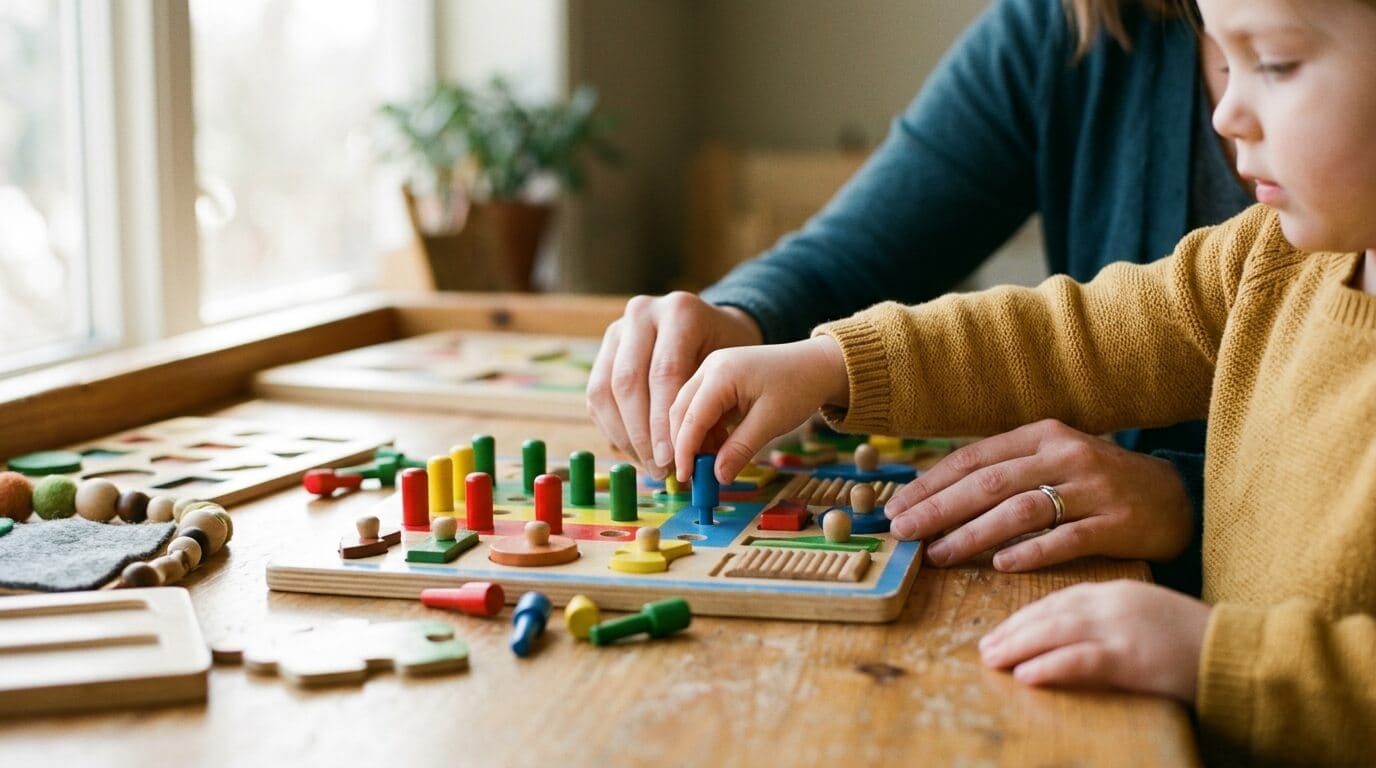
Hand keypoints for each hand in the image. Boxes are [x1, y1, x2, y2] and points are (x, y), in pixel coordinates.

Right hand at [586, 292, 762, 478]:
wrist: (713, 327)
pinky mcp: (603, 350)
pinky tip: (635, 452)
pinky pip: (596, 395)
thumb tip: (692, 458)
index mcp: (680, 311)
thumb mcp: (729, 374)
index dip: (663, 421)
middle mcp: (642, 313)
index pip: (665, 372)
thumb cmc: (728, 353)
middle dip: (642, 433)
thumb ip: (712, 410)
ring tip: (648, 465)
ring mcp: (617, 330)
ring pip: (603, 390)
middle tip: (659, 468)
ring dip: (624, 435)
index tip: (672, 459)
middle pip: (628, 380)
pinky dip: (613, 428)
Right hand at [670, 336, 849, 483]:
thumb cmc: (798, 387)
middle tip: (696, 477)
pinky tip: (720, 448)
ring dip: (696, 439)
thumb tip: (718, 477)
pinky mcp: (717, 378)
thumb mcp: (770, 422)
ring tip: (712, 464)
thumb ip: (740, 449)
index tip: (686, 478)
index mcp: (721, 373)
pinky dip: (707, 430)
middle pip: (681, 412)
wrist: (817, 364)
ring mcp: (712, 370)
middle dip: (685, 446)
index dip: (685, 450)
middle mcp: (710, 367)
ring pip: (689, 411)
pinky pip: (702, 408)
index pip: (690, 417)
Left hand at [884, 419, 1192, 570]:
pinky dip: (1030, 551)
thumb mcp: (1052, 458)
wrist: (1175, 495)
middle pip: (988, 483)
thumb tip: (936, 491)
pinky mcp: (1116, 524)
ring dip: (973, 534)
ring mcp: (1092, 489)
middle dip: (938, 509)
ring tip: (939, 554)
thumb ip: (1004, 468)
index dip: (931, 483)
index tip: (897, 506)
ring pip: (1020, 511)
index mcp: (1041, 435)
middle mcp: (1064, 456)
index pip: (973, 457)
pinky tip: (1000, 564)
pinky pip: (1065, 539)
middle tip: (903, 532)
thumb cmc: (1098, 480)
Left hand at [979, 580, 1210, 701]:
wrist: (1238, 653)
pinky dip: (1050, 666)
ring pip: (1056, 632)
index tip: (1001, 628)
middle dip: (1013, 629)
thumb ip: (1111, 615)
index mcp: (1117, 589)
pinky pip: (1082, 660)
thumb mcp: (1146, 614)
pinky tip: (1026, 675)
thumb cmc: (1195, 639)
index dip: (1025, 614)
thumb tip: (1070, 631)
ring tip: (992, 658)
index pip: (1059, 598)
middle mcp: (1114, 603)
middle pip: (1050, 612)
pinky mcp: (1133, 658)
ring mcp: (1122, 629)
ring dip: (1018, 646)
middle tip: (984, 646)